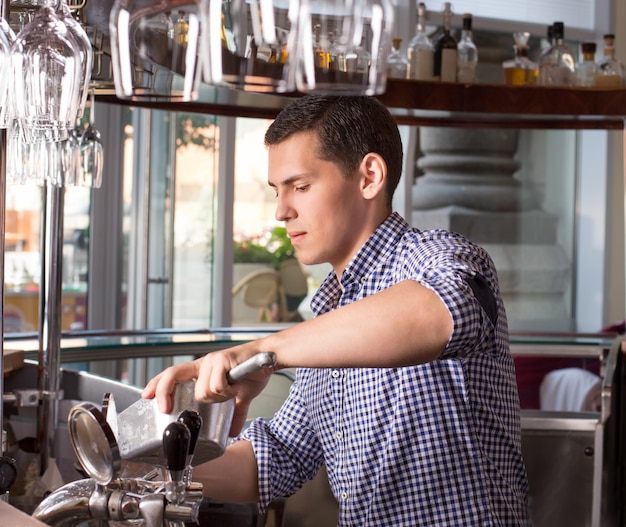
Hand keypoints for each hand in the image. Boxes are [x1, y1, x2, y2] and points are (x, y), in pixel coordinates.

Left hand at [142, 346, 274, 434]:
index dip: (158, 384)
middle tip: (165, 408)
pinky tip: (236, 386)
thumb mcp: (239, 396)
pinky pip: (217, 385)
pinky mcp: (223, 359)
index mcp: (203, 370)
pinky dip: (227, 390)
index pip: (173, 374)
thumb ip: (233, 413)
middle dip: (165, 393)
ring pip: (201, 390)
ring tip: (230, 391)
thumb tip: (232, 432)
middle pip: (173, 375)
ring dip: (217, 397)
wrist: (269, 358)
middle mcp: (204, 363)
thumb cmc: (253, 371)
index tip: (146, 397)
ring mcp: (212, 361)